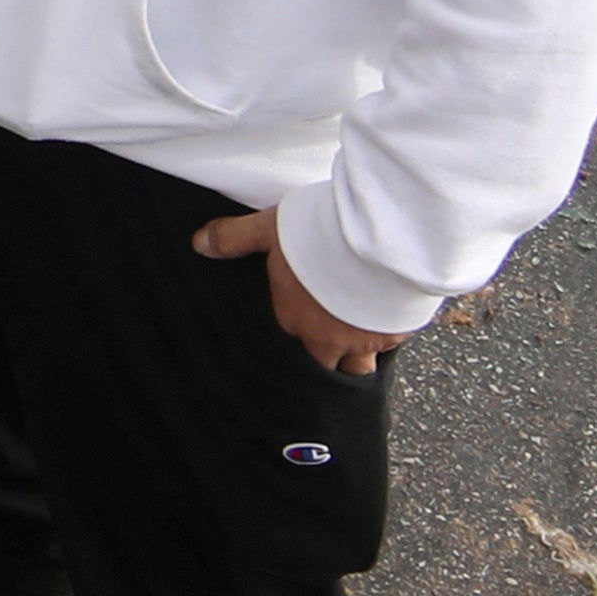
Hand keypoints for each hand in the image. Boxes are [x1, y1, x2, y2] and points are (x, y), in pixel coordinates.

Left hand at [192, 206, 410, 374]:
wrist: (381, 237)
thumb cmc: (322, 232)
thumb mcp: (269, 227)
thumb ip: (234, 238)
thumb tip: (199, 244)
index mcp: (293, 319)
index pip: (287, 344)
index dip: (290, 340)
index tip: (295, 333)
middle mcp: (328, 339)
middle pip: (324, 367)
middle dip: (324, 363)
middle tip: (325, 356)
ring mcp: (365, 339)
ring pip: (360, 368)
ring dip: (358, 360)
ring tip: (359, 348)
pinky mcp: (397, 331)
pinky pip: (392, 345)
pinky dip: (390, 335)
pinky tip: (391, 322)